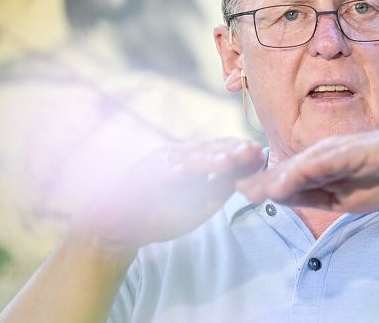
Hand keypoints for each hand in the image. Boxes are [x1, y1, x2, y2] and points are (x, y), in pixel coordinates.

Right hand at [73, 137, 263, 251]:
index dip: (241, 153)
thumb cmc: (160, 216)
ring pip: (188, 158)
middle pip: (209, 149)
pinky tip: (185, 174)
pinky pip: (158, 173)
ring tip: (227, 162)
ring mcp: (160, 162)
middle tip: (251, 151)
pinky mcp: (141, 173)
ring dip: (207, 159)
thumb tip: (245, 178)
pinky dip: (172, 172)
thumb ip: (219, 190)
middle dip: (231, 151)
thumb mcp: (198, 205)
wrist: (117, 228)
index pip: (222, 152)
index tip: (260, 155)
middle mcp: (179, 156)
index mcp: (195, 161)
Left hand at [237, 127, 378, 212]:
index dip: (266, 184)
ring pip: (301, 165)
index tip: (242, 193)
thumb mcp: (345, 198)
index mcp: (323, 164)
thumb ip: (316, 195)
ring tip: (254, 190)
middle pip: (289, 168)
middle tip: (236, 189)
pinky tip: (287, 183)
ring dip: (276, 178)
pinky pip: (323, 163)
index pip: (290, 176)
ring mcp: (339, 149)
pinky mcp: (353, 150)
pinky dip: (303, 174)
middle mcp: (326, 152)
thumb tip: (284, 196)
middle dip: (262, 180)